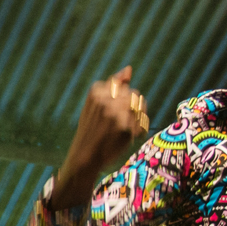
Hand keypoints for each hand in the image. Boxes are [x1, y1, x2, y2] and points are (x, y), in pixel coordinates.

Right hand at [54, 65, 152, 209]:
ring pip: (140, 105)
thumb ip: (113, 84)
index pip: (123, 87)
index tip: (112, 113)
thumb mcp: (95, 103)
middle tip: (118, 124)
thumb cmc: (90, 130)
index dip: (121, 101)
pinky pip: (142, 121)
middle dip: (130, 108)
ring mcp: (115, 111)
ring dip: (137, 116)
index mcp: (96, 90)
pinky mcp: (125, 126)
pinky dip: (138, 130)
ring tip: (125, 128)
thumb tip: (129, 68)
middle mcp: (105, 98)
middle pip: (133, 94)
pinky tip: (128, 136)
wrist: (84, 158)